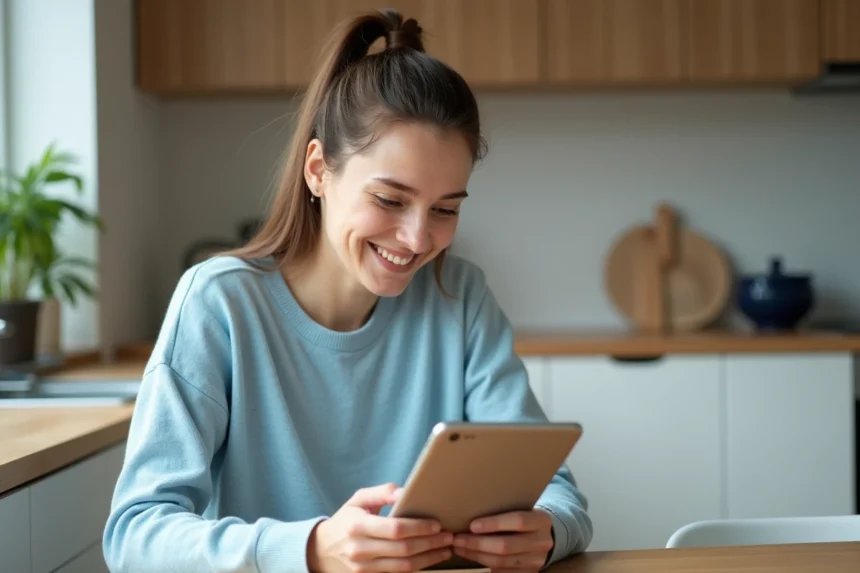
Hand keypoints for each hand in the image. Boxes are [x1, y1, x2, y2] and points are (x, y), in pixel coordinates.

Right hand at [307, 483, 453, 572]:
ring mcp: (363, 568)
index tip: (436, 524)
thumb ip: (381, 492)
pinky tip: (429, 558)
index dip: (419, 527)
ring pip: (404, 566)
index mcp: (357, 526)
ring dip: (429, 558)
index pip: (395, 529)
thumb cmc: (346, 520)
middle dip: (430, 543)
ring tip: (445, 549)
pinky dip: (417, 567)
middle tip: (448, 537)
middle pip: (403, 549)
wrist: (322, 550)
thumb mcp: (358, 500)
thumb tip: (404, 491)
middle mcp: (359, 550)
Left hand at [452, 509, 553, 571]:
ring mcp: (536, 561)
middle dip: (478, 544)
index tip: (472, 525)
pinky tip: (472, 556)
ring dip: (476, 555)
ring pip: (501, 562)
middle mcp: (542, 542)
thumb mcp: (522, 509)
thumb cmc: (526, 518)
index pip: (518, 521)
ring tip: (460, 548)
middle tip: (458, 539)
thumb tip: (471, 510)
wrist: (545, 536)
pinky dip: (484, 565)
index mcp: (541, 521)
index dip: (494, 524)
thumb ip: (505, 510)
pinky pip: (502, 572)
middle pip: (506, 546)